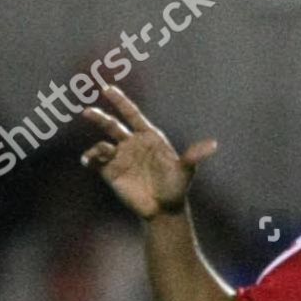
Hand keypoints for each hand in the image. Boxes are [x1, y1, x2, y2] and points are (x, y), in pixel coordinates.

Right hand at [79, 85, 218, 219]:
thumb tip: (213, 145)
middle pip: (112, 126)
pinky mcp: (111, 172)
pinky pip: (96, 161)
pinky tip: (89, 161)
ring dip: (99, 147)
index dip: (120, 102)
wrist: (164, 211)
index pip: (132, 114)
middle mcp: (131, 144)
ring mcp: (120, 157)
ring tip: (103, 154)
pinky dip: (90, 158)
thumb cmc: (176, 188)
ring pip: (103, 144)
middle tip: (87, 112)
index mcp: (148, 137)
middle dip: (100, 117)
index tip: (108, 89)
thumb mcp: (185, 172)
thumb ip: (194, 156)